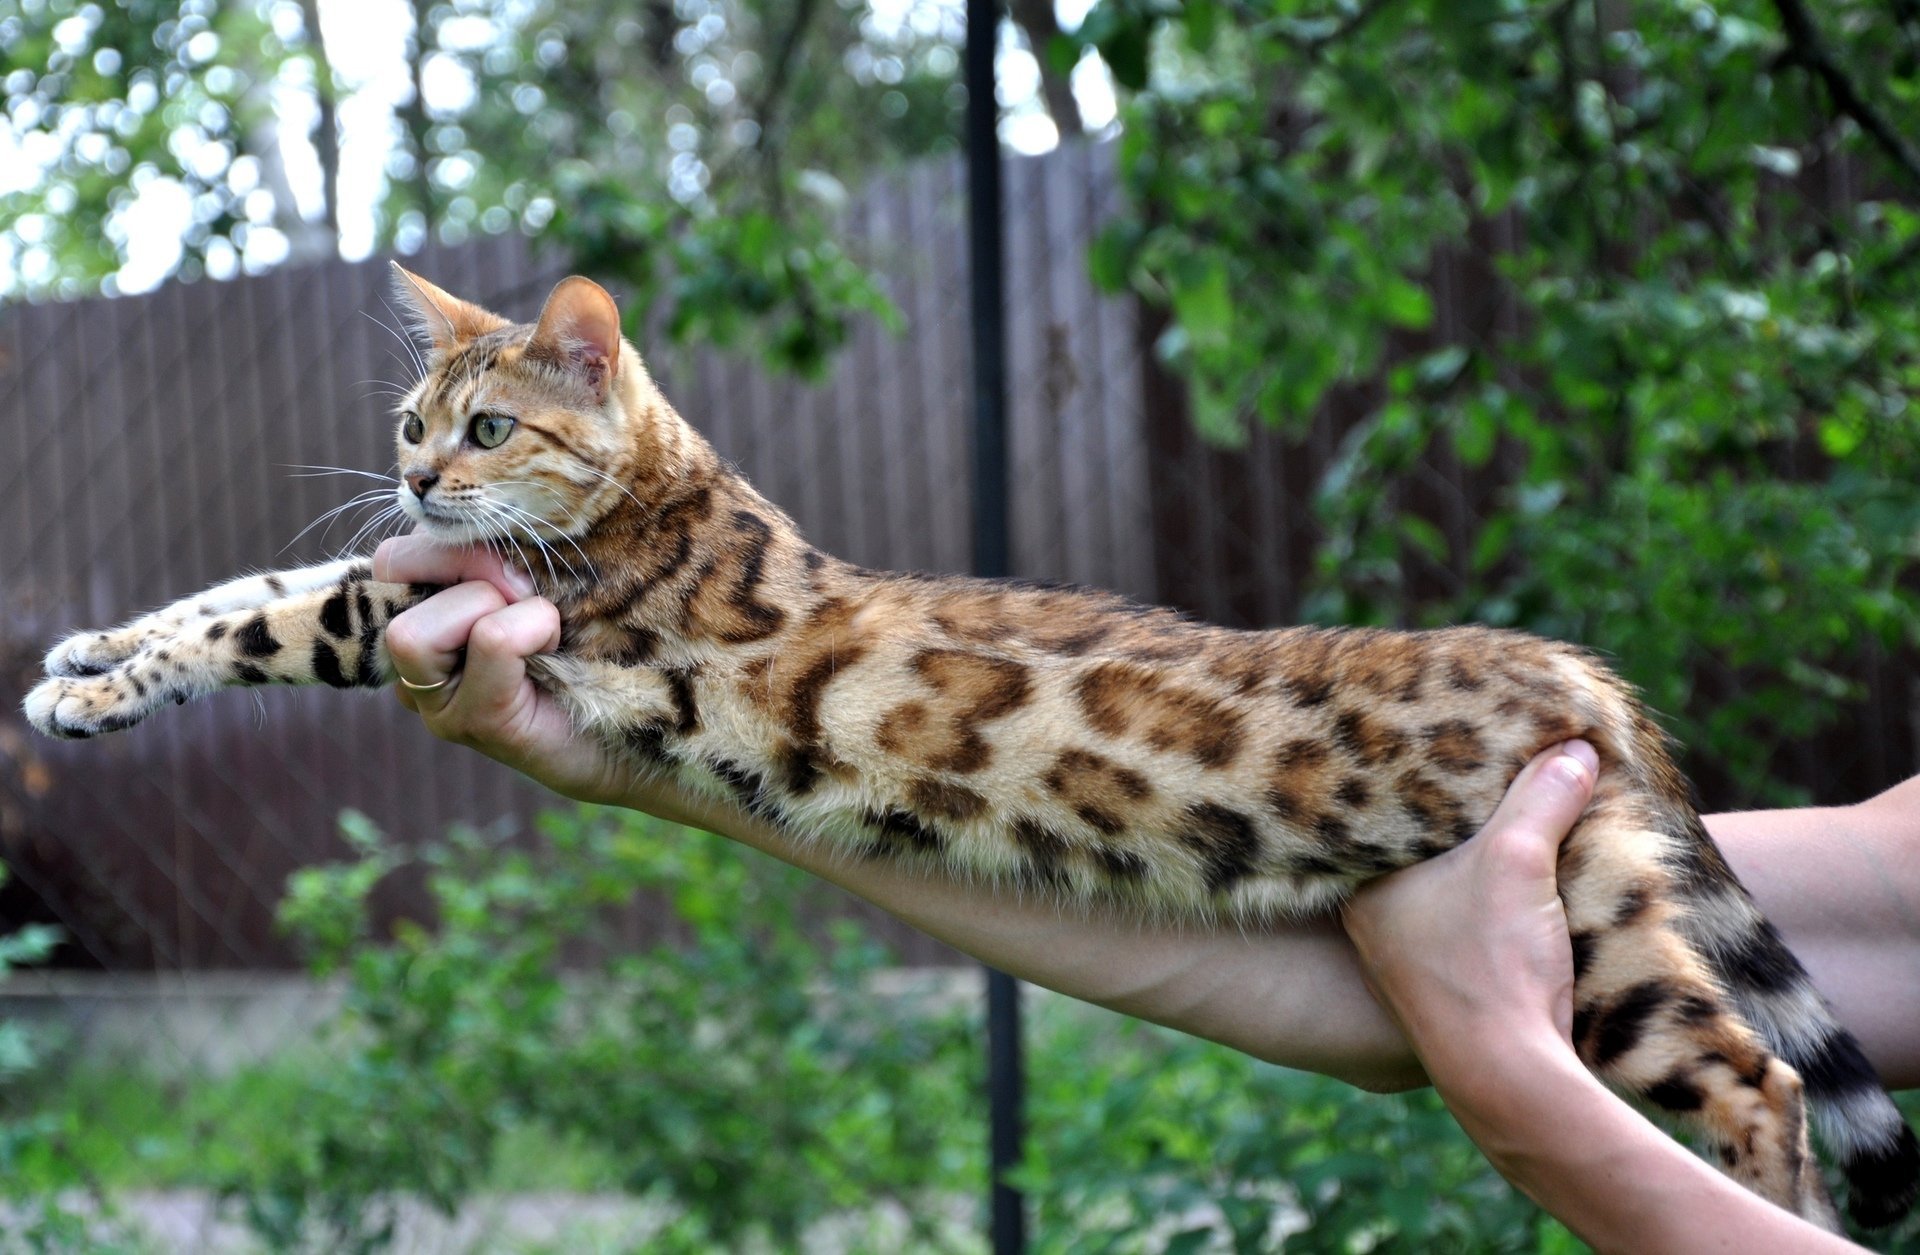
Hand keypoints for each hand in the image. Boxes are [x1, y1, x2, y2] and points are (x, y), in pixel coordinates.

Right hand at [373, 535, 631, 804]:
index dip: (445, 543)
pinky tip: (556, 654)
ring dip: (496, 606)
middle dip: (471, 564)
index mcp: (420, 622)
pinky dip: (532, 628)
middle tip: (527, 593)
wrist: (632, 729)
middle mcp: (411, 667)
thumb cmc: (584, 648)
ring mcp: (436, 703)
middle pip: (395, 576)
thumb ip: (494, 558)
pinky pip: (492, 639)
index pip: (392, 559)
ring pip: (422, 626)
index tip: (507, 567)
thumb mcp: (534, 586)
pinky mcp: (476, 722)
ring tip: (543, 635)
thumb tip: (476, 534)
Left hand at [1341, 740, 1597, 1073]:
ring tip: (1520, 829)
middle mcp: (1372, 928)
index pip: (1389, 816)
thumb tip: (1576, 749)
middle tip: (1494, 781)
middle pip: (1418, 856)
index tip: (1457, 753)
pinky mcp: (1447, 997)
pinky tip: (1527, 895)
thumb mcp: (1520, 862)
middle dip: (1459, 827)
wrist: (1511, 1079)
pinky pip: (1467, 933)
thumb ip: (1543, 799)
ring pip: (1444, 897)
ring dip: (1480, 873)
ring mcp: (1406, 967)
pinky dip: (1493, 912)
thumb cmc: (1493, 965)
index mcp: (1367, 889)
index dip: (1427, 784)